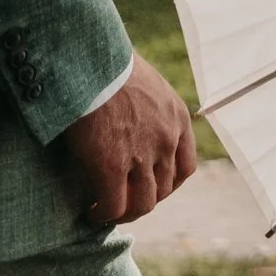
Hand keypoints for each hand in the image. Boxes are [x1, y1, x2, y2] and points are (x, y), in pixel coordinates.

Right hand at [64, 53, 197, 225]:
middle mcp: (167, 140)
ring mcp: (143, 155)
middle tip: (121, 203)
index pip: (185, 167)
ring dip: (125, 213)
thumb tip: (133, 121)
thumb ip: (149, 110)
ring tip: (105, 211)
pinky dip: (104, 214)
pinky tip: (91, 211)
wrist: (90, 61)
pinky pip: (113, 205)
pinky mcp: (112, 166)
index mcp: (178, 120)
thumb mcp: (146, 86)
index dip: (168, 185)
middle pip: (164, 189)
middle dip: (144, 200)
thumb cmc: (109, 66)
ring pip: (143, 203)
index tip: (149, 189)